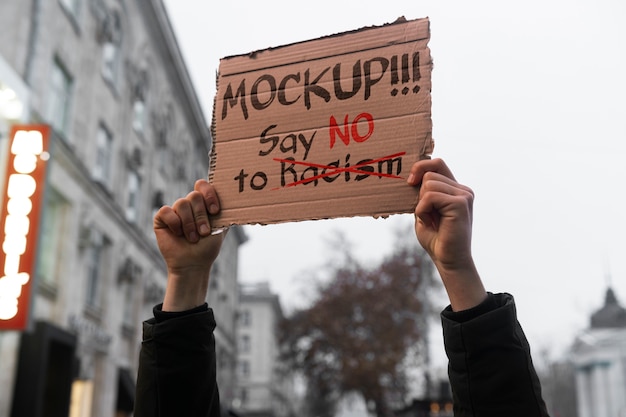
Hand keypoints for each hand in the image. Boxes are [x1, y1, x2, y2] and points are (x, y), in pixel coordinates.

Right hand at [153, 180, 224, 310]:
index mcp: (202, 203)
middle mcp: (188, 204)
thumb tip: (236, 197)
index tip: (214, 211)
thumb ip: (226, 211)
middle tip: (204, 232)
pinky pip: (166, 211)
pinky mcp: (162, 219)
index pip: (203, 185)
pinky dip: (175, 223)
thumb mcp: (221, 227)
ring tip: (193, 238)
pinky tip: (178, 234)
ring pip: (181, 203)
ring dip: (190, 223)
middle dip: (201, 216)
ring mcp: (175, 211)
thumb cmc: (208, 246)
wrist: (194, 264)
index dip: (209, 194)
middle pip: (194, 196)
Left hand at [407, 159, 485, 310]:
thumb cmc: (435, 238)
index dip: (421, 167)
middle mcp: (462, 189)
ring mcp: (464, 195)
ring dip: (421, 205)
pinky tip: (431, 222)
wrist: (448, 260)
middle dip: (420, 195)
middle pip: (429, 174)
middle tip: (428, 215)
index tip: (410, 182)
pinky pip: (430, 196)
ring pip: (428, 184)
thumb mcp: (424, 210)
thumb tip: (411, 176)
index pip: (437, 163)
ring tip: (431, 220)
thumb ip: (422, 194)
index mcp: (455, 189)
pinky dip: (423, 210)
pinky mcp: (461, 203)